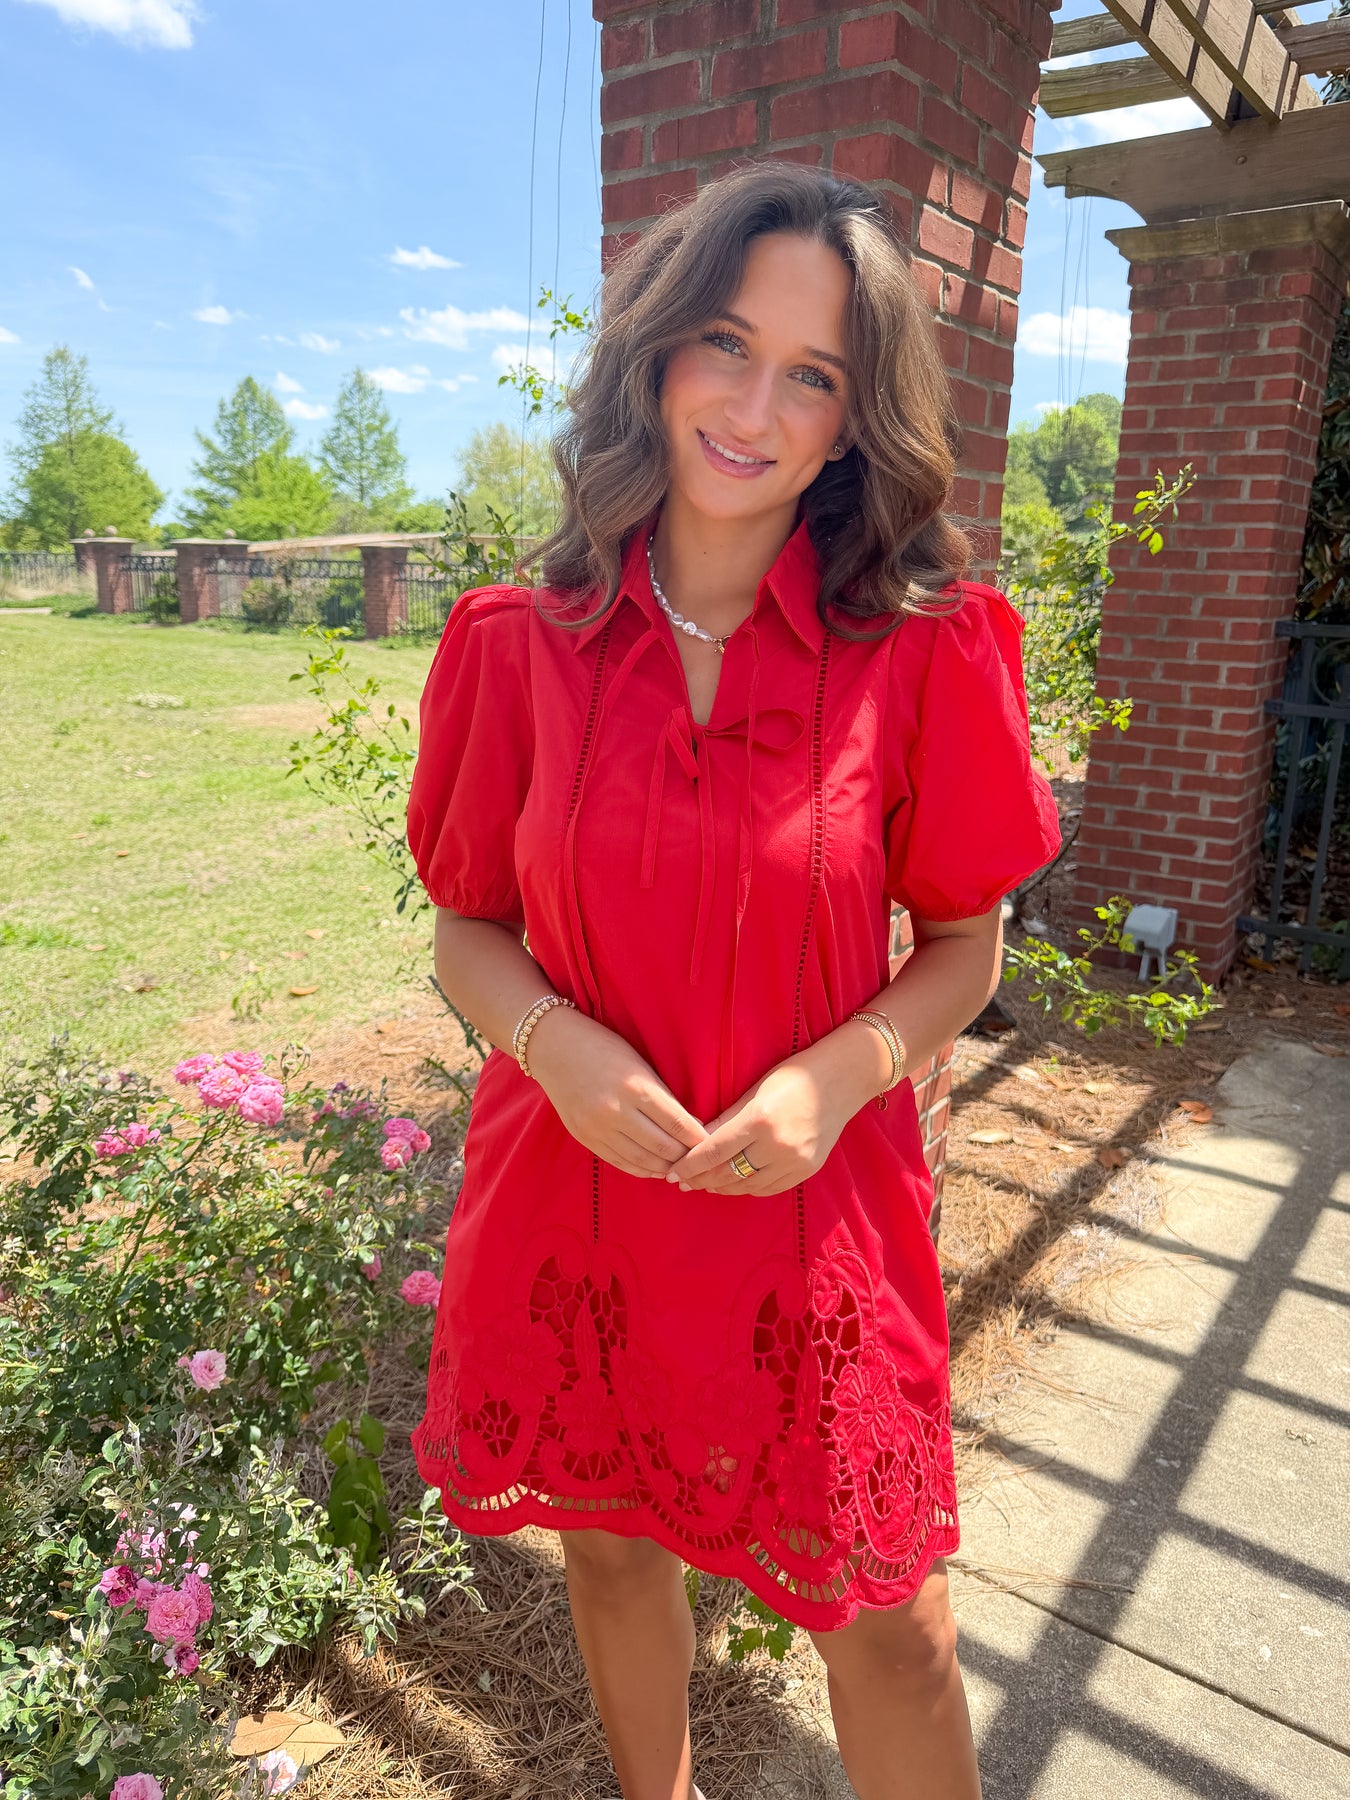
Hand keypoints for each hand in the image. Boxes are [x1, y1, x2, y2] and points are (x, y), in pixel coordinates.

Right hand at [525, 1006, 710, 1179]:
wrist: (553, 1047)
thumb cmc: (603, 1047)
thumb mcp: (639, 1063)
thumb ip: (661, 1095)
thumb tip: (690, 1125)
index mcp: (636, 1087)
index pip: (678, 1124)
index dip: (699, 1138)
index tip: (713, 1143)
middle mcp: (616, 1111)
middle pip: (663, 1147)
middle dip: (686, 1157)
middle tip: (701, 1160)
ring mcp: (598, 1128)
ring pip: (642, 1160)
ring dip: (666, 1167)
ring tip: (682, 1168)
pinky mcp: (585, 1138)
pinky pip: (619, 1162)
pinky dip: (642, 1169)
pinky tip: (656, 1169)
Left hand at [661, 1053, 860, 1196]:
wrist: (841, 1081)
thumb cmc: (793, 1077)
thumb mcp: (754, 1092)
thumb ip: (725, 1120)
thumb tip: (695, 1140)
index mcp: (759, 1120)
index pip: (714, 1151)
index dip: (690, 1165)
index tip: (673, 1174)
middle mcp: (777, 1145)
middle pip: (728, 1173)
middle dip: (701, 1179)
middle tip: (683, 1182)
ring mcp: (795, 1161)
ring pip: (748, 1185)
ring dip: (723, 1186)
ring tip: (705, 1184)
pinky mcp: (807, 1170)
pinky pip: (770, 1188)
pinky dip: (749, 1188)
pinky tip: (735, 1184)